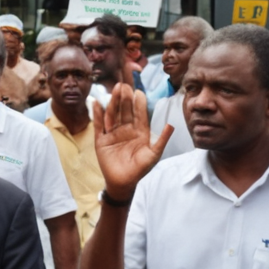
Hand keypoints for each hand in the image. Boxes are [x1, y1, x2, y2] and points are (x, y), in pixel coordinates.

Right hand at [91, 82, 172, 200]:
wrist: (123, 183)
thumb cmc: (140, 169)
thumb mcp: (154, 154)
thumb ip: (162, 139)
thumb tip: (171, 124)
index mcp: (139, 131)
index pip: (139, 114)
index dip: (139, 103)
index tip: (139, 92)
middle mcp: (126, 129)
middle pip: (125, 110)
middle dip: (125, 98)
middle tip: (125, 86)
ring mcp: (113, 133)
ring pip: (112, 114)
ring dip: (113, 102)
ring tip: (114, 90)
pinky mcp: (101, 140)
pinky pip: (98, 125)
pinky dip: (97, 114)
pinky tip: (97, 103)